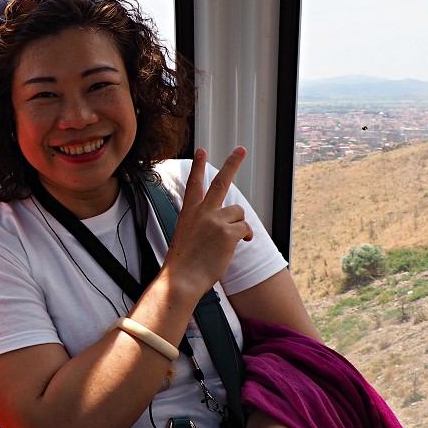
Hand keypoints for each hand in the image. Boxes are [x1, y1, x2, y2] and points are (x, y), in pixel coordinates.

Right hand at [159, 147, 252, 298]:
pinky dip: (246, 236)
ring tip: (227, 240)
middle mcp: (202, 212)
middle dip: (232, 163)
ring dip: (238, 225)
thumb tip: (228, 224)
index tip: (201, 151)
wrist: (182, 278)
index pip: (194, 183)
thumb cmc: (183, 262)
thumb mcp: (187, 235)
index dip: (198, 166)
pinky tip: (239, 244)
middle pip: (221, 182)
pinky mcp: (228, 232)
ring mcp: (215, 220)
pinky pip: (245, 228)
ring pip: (239, 212)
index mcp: (189, 212)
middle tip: (240, 149)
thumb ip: (204, 223)